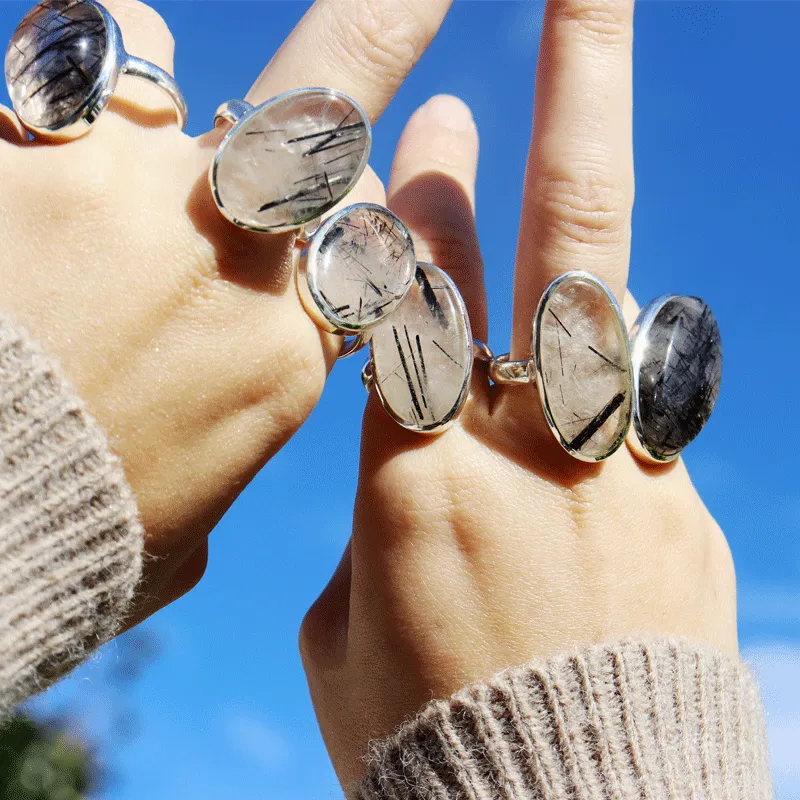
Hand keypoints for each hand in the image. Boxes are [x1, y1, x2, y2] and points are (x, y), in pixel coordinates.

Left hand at [0, 0, 453, 624]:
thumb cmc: (75, 546)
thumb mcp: (186, 519)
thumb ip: (217, 442)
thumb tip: (206, 417)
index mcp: (286, 357)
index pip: (370, 242)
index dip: (360, 212)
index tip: (353, 197)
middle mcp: (234, 257)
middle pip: (333, 111)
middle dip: (382, 28)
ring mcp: (131, 190)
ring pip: (162, 65)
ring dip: (146, 81)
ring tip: (110, 116)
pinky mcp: (27, 153)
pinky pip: (60, 67)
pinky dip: (52, 83)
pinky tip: (27, 125)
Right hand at [300, 1, 736, 787]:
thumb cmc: (421, 739)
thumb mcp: (350, 625)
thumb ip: (381, 520)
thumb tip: (407, 461)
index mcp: (417, 485)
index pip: (417, 300)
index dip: (423, 202)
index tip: (430, 127)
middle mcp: (536, 458)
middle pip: (558, 251)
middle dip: (572, 104)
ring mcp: (631, 480)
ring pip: (614, 324)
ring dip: (584, 258)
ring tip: (571, 217)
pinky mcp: (686, 519)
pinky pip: (646, 420)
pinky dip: (607, 400)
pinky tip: (581, 429)